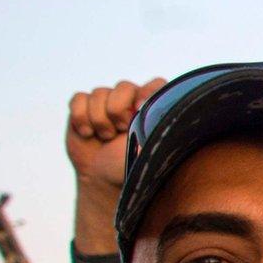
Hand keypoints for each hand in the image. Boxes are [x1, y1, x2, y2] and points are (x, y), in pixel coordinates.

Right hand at [67, 79, 164, 253]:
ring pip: (98, 93)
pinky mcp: (84, 107)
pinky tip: (88, 134)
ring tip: (104, 138)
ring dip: (99, 118)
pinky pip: (78, 98)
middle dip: (118, 111)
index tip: (140, 112)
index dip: (146, 96)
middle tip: (120, 133)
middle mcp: (133, 100)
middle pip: (123, 86)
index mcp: (155, 108)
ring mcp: (107, 103)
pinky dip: (80, 116)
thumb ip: (164, 135)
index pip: (156, 85)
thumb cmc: (137, 167)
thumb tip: (184, 121)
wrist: (105, 178)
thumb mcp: (155, 153)